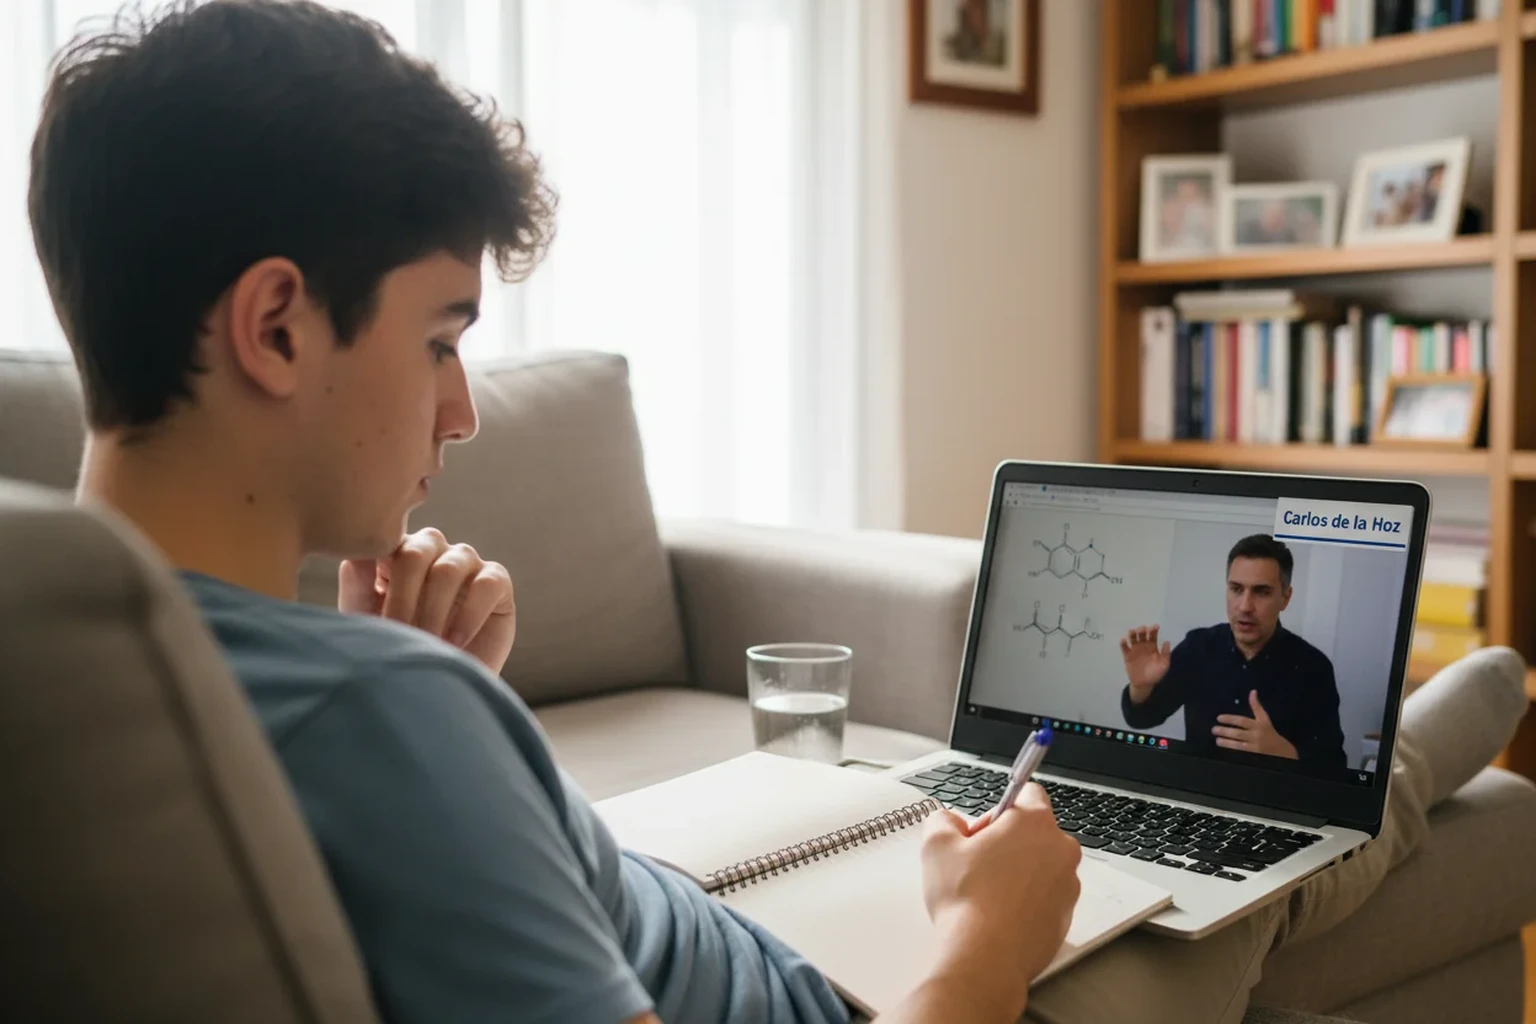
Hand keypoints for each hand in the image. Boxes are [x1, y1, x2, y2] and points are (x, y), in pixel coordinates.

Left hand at [338, 528, 516, 675]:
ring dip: (432, 612)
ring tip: (426, 644)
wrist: (437, 688)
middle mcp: (432, 549)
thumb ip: (357, 584)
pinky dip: (468, 616)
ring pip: (448, 569)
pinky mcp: (497, 581)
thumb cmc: (396, 648)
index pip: (386, 543)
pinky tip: (454, 642)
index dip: (375, 577)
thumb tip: (356, 554)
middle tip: (399, 635)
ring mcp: (466, 561)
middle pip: (415, 553)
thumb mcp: (366, 619)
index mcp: (396, 551)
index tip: (373, 615)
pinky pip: (485, 585)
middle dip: (403, 600)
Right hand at [918, 784, 1081, 1011]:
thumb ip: (943, 820)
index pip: (1027, 791)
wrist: (985, 958)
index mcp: (1035, 823)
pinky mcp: (1065, 917)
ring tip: (984, 893)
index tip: (983, 827)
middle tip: (976, 861)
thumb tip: (948, 822)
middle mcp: (1060, 850)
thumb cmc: (967, 901)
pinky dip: (1025, 901)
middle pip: (1034, 831)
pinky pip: (1044, 898)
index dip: (998, 808)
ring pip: (1040, 866)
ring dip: (1017, 872)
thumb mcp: (936, 845)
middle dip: (1007, 842)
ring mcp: (1067, 886)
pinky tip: (997, 914)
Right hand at [1120, 625, 1170, 699]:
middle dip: (1142, 630)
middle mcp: (1143, 645)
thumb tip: (1167, 642)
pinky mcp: (1127, 655)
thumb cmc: (1155, 674)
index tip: (1155, 626)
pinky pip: (1124, 647)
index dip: (1154, 630)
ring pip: (1132, 638)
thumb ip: (1165, 654)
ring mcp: (1134, 650)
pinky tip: (1123, 640)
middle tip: (1143, 629)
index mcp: (1153, 646)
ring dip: (1132, 633)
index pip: (1153, 635)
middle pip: (1142, 634)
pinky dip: (1123, 643)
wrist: (1144, 684)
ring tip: (1132, 632)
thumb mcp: (1164, 665)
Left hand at [1212, 690, 1297, 758]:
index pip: (1242, 721)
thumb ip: (1256, 706)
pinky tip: (1224, 750)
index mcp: (1259, 725)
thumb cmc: (1270, 732)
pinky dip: (1232, 752)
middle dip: (1225, 731)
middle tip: (1214, 729)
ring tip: (1217, 740)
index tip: (1219, 718)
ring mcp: (1255, 748)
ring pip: (1238, 745)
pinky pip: (1241, 753)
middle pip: (1238, 733)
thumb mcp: (1265, 719)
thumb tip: (1252, 692)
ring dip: (1226, 743)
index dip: (1229, 719)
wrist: (1283, 751)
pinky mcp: (1254, 757)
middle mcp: (1257, 736)